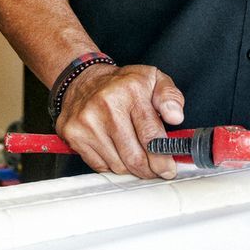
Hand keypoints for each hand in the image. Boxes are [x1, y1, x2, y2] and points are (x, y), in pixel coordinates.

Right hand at [57, 63, 185, 179]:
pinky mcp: (73, 135)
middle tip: (156, 171)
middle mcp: (106, 106)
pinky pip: (100, 166)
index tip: (168, 169)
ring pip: (118, 166)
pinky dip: (113, 165)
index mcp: (131, 91)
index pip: (151, 136)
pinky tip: (117, 153)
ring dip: (131, 169)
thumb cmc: (122, 84)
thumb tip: (176, 117)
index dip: (163, 158)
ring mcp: (87, 122)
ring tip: (136, 158)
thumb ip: (170, 96)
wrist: (83, 80)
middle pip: (134, 157)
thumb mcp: (153, 79)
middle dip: (149, 170)